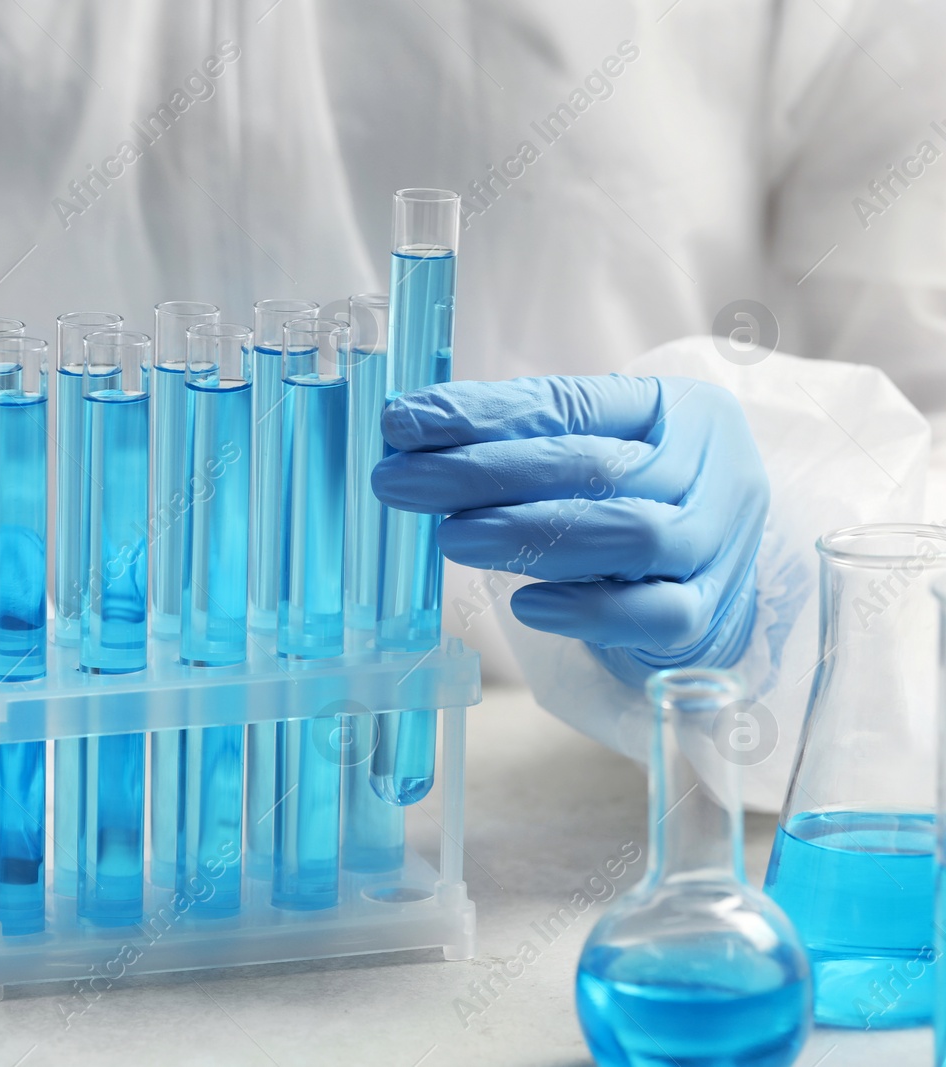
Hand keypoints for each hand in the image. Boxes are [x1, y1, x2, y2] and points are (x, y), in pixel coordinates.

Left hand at [372, 375, 767, 685]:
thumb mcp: (590, 453)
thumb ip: (515, 440)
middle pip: (597, 467)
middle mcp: (711, 471)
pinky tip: (525, 604)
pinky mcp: (711, 616)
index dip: (483, 414)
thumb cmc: (635, 501)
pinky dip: (586, 611)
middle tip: (402, 482)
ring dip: (530, 536)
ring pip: (633, 535)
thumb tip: (407, 430)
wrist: (713, 577)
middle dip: (486, 474)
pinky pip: (655, 615)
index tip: (403, 422)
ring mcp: (719, 546)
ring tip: (452, 538)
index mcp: (679, 411)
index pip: (572, 404)